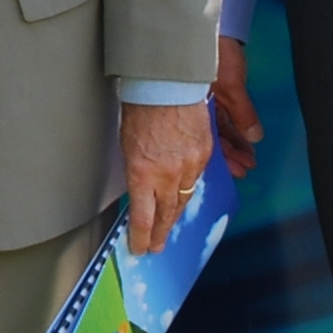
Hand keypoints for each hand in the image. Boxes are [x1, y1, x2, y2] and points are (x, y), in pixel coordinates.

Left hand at [120, 99, 213, 253]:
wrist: (167, 85)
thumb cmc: (141, 110)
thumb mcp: (128, 147)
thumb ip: (137, 174)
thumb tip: (140, 194)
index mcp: (143, 174)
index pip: (143, 218)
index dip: (141, 237)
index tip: (139, 248)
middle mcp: (168, 175)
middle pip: (166, 214)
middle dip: (160, 233)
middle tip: (155, 246)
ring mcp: (189, 166)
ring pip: (183, 200)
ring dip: (174, 215)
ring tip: (167, 227)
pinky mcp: (204, 155)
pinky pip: (197, 180)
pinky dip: (189, 189)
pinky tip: (182, 196)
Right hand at [211, 38, 262, 180]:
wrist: (201, 26)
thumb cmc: (211, 55)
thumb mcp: (231, 86)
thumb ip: (243, 114)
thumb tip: (254, 137)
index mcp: (197, 110)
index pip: (212, 142)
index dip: (227, 158)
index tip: (240, 170)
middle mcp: (198, 109)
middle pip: (214, 139)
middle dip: (230, 155)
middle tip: (246, 167)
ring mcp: (203, 101)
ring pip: (218, 129)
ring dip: (233, 143)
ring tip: (248, 157)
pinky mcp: (211, 91)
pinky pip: (221, 117)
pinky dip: (233, 128)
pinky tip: (244, 137)